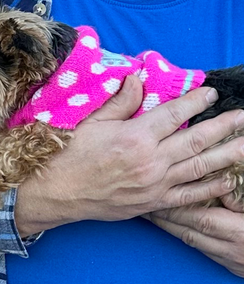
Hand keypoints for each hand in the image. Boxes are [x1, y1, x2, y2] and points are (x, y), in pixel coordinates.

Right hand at [15, 77, 243, 235]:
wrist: (55, 192)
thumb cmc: (68, 155)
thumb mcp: (90, 123)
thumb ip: (120, 103)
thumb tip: (138, 80)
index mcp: (135, 137)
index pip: (175, 114)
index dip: (195, 101)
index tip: (211, 93)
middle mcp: (150, 161)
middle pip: (196, 141)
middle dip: (224, 127)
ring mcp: (154, 184)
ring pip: (200, 167)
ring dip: (227, 154)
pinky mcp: (153, 203)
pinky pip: (189, 196)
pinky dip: (211, 188)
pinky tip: (228, 179)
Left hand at [148, 205, 243, 276]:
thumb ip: (239, 201)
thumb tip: (220, 185)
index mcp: (239, 232)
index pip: (200, 220)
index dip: (177, 211)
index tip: (159, 202)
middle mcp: (232, 250)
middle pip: (190, 234)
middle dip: (165, 221)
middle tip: (147, 210)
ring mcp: (231, 261)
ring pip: (195, 246)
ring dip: (174, 231)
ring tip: (156, 219)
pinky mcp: (233, 268)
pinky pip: (205, 253)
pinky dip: (191, 241)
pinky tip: (181, 232)